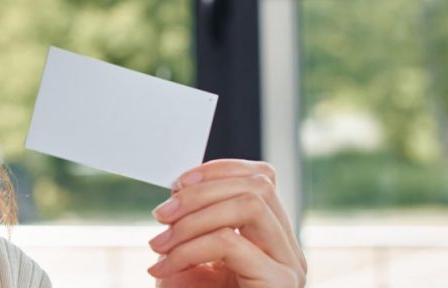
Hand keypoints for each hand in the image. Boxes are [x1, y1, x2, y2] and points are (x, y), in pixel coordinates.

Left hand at [145, 159, 306, 286]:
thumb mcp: (189, 257)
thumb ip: (194, 221)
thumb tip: (181, 186)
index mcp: (270, 238)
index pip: (261, 178)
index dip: (217, 170)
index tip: (175, 184)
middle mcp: (288, 250)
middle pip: (257, 184)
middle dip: (199, 192)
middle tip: (161, 215)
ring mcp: (288, 267)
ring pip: (250, 204)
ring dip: (193, 217)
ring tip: (159, 243)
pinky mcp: (277, 285)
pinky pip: (231, 244)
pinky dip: (188, 249)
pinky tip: (164, 267)